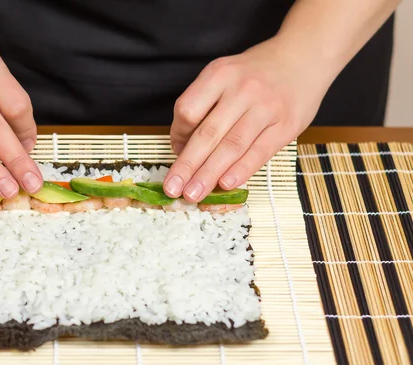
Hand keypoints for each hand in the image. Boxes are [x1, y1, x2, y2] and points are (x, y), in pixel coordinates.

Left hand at [164, 37, 332, 201]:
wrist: (305, 56)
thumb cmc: (256, 73)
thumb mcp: (225, 74)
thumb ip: (204, 105)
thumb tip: (182, 148)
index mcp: (220, 74)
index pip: (188, 110)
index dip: (177, 136)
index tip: (175, 152)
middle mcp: (242, 89)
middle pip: (207, 133)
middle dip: (187, 166)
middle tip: (172, 190)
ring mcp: (266, 107)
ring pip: (231, 146)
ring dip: (209, 174)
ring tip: (193, 195)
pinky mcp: (287, 125)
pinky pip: (259, 152)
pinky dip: (241, 170)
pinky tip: (225, 185)